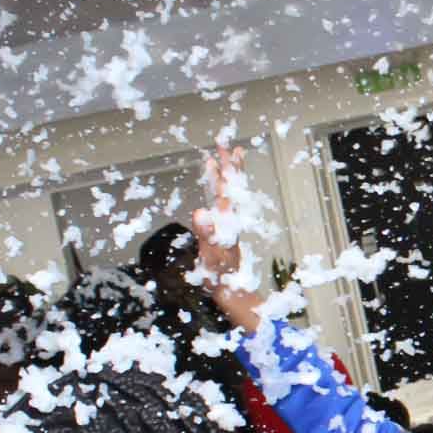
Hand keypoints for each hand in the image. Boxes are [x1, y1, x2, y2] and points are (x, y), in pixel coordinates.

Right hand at [189, 148, 265, 330]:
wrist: (229, 289)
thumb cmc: (219, 275)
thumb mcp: (210, 254)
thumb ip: (207, 233)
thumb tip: (201, 212)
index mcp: (227, 219)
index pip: (227, 189)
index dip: (226, 170)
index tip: (225, 151)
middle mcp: (229, 218)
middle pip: (230, 185)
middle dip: (227, 164)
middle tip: (224, 142)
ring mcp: (226, 223)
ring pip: (227, 192)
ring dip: (224, 174)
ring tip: (221, 156)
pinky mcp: (222, 229)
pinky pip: (221, 203)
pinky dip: (218, 190)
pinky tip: (216, 185)